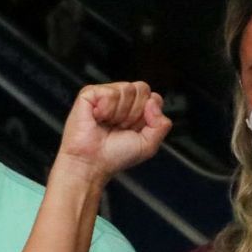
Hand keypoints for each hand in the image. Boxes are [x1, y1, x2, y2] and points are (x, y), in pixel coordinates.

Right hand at [55, 81, 169, 185]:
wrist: (92, 163)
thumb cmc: (115, 156)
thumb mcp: (149, 145)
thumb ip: (162, 124)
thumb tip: (153, 102)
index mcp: (136, 109)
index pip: (154, 97)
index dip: (148, 114)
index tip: (136, 129)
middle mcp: (122, 100)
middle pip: (142, 89)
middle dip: (135, 113)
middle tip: (121, 127)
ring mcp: (106, 95)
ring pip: (127, 89)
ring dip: (120, 113)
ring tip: (108, 124)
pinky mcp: (89, 94)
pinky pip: (109, 93)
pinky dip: (106, 109)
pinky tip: (98, 118)